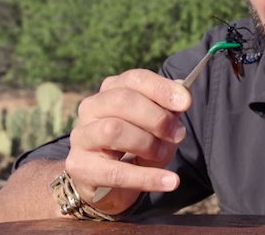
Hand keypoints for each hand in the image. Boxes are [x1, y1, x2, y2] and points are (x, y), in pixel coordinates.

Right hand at [65, 69, 190, 214]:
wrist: (110, 184)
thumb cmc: (137, 147)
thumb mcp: (158, 128)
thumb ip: (169, 112)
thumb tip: (182, 96)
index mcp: (112, 90)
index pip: (135, 79)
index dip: (162, 89)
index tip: (185, 103)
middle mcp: (92, 107)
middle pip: (122, 100)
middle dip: (157, 117)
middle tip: (177, 134)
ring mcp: (82, 136)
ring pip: (113, 129)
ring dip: (147, 144)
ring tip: (162, 154)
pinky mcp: (79, 166)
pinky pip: (115, 171)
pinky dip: (147, 177)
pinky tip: (169, 181)